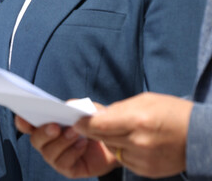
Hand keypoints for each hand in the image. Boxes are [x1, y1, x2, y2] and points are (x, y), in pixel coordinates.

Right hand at [16, 114, 117, 177]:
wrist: (114, 141)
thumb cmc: (96, 122)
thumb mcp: (88, 109)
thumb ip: (77, 105)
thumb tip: (68, 105)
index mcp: (45, 124)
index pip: (26, 125)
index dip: (22, 121)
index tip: (24, 117)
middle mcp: (47, 142)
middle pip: (35, 140)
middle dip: (44, 133)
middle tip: (56, 126)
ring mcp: (56, 156)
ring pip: (48, 152)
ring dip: (62, 142)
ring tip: (76, 133)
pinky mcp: (68, 169)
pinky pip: (63, 163)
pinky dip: (72, 152)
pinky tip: (83, 144)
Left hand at [75, 92, 191, 177]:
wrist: (201, 136)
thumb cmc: (172, 112)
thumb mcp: (144, 101)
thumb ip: (116, 109)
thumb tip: (94, 114)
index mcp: (137, 121)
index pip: (98, 125)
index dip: (83, 123)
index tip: (74, 119)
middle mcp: (139, 143)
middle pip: (102, 138)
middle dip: (93, 130)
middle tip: (86, 123)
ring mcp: (144, 159)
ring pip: (111, 150)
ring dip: (109, 140)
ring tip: (119, 130)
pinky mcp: (148, 171)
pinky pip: (124, 160)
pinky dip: (123, 151)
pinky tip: (133, 142)